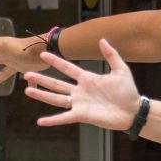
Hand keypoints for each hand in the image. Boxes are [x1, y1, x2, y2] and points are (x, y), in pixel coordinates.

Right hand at [0, 30, 49, 86]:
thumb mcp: (2, 45)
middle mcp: (8, 55)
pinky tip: (29, 90)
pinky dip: (29, 84)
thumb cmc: (24, 48)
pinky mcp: (30, 69)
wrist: (46, 50)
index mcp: (0, 49)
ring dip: (0, 76)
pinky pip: (28, 79)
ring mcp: (19, 62)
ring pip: (6, 70)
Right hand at [21, 40, 142, 130]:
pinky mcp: (82, 115)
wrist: (133, 110)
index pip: (68, 68)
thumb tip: (102, 39)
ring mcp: (79, 103)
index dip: (56, 61)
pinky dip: (52, 120)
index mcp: (88, 79)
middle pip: (57, 83)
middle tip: (26, 74)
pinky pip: (64, 117)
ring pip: (56, 98)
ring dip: (42, 95)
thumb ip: (111, 55)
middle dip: (42, 79)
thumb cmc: (128, 91)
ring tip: (28, 90)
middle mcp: (80, 91)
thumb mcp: (121, 70)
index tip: (43, 54)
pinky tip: (40, 121)